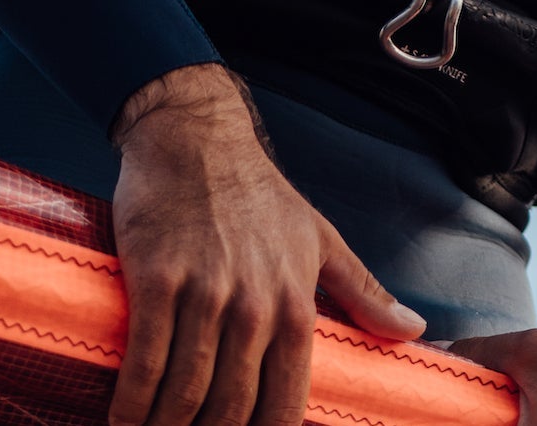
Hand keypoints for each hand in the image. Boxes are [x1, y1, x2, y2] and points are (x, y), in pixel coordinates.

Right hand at [106, 63, 424, 425]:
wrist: (195, 138)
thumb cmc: (258, 192)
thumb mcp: (320, 238)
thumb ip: (363, 291)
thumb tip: (413, 331)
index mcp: (296, 307)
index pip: (282, 405)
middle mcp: (254, 307)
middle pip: (229, 407)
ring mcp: (203, 293)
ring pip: (185, 390)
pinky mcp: (156, 277)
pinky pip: (145, 357)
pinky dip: (131, 399)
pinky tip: (122, 416)